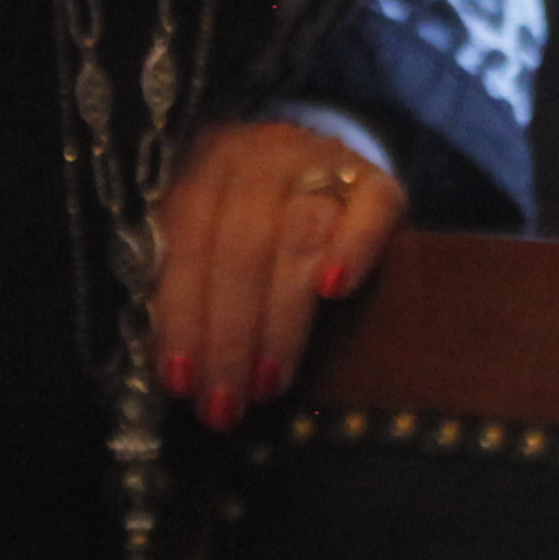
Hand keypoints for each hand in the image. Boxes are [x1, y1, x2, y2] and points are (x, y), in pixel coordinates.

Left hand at [150, 118, 403, 429]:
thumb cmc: (250, 229)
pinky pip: (370, 206)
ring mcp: (322, 161)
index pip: (186, 240)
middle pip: (242, 245)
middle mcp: (260, 155)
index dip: (180, 314)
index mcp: (203, 167)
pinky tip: (334, 291)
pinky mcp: (378, 178)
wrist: (323, 172)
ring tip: (267, 383)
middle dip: (229, 334)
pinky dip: (353, 247)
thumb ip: (190, 289)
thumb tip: (180, 376)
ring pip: (299, 234)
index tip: (180, 382)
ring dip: (279, 318)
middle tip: (226, 404)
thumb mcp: (206, 240)